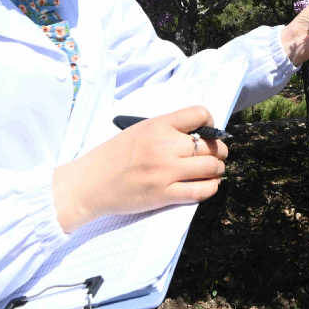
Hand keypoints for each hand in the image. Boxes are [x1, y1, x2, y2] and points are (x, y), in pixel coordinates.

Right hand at [51, 106, 227, 232]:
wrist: (89, 184)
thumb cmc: (112, 156)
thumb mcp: (138, 130)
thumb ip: (166, 129)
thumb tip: (198, 133)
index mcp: (157, 125)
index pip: (199, 114)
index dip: (210, 123)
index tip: (207, 131)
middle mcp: (164, 146)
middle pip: (211, 145)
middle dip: (219, 151)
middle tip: (217, 155)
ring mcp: (165, 171)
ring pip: (211, 168)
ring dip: (218, 169)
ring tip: (215, 171)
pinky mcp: (164, 195)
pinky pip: (201, 191)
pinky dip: (211, 188)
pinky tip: (209, 185)